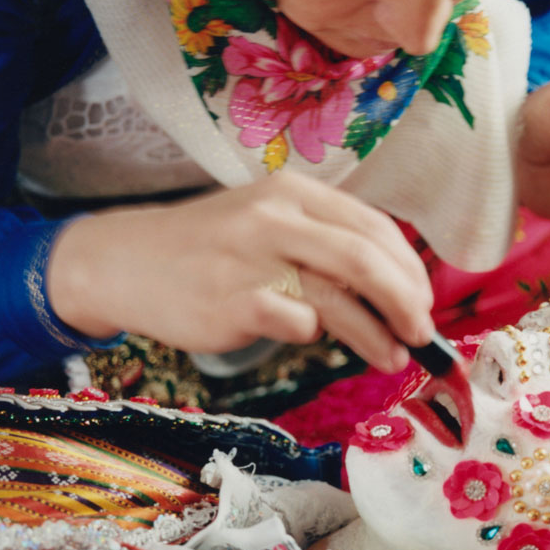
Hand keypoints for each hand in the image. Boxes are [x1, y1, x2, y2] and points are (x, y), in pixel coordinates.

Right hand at [47, 172, 435, 374]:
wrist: (126, 261)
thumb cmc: (210, 250)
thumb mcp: (268, 223)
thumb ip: (324, 243)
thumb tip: (395, 288)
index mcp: (294, 192)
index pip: (374, 228)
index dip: (410, 270)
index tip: (423, 302)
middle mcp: (276, 217)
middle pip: (367, 258)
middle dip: (407, 301)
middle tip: (422, 332)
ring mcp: (253, 258)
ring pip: (340, 296)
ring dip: (378, 334)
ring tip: (393, 357)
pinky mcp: (233, 300)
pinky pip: (297, 323)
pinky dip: (316, 336)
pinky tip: (314, 342)